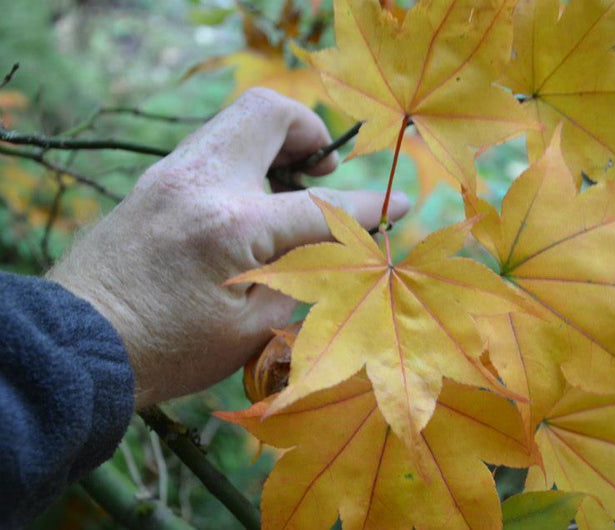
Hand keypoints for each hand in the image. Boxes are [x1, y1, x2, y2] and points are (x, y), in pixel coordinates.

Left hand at [48, 88, 408, 407]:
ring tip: (287, 192)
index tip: (399, 204)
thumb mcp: (251, 328)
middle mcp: (201, 182)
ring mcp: (171, 174)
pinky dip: (246, 161)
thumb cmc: (166, 351)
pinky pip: (214, 146)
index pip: (320, 203)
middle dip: (311, 134)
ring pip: (238, 121)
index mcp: (232, 225)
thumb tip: (336, 246)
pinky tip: (249, 205)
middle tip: (322, 172)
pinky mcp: (156, 181)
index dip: (370, 205)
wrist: (80, 345)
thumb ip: (302, 277)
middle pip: (270, 113)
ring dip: (276, 145)